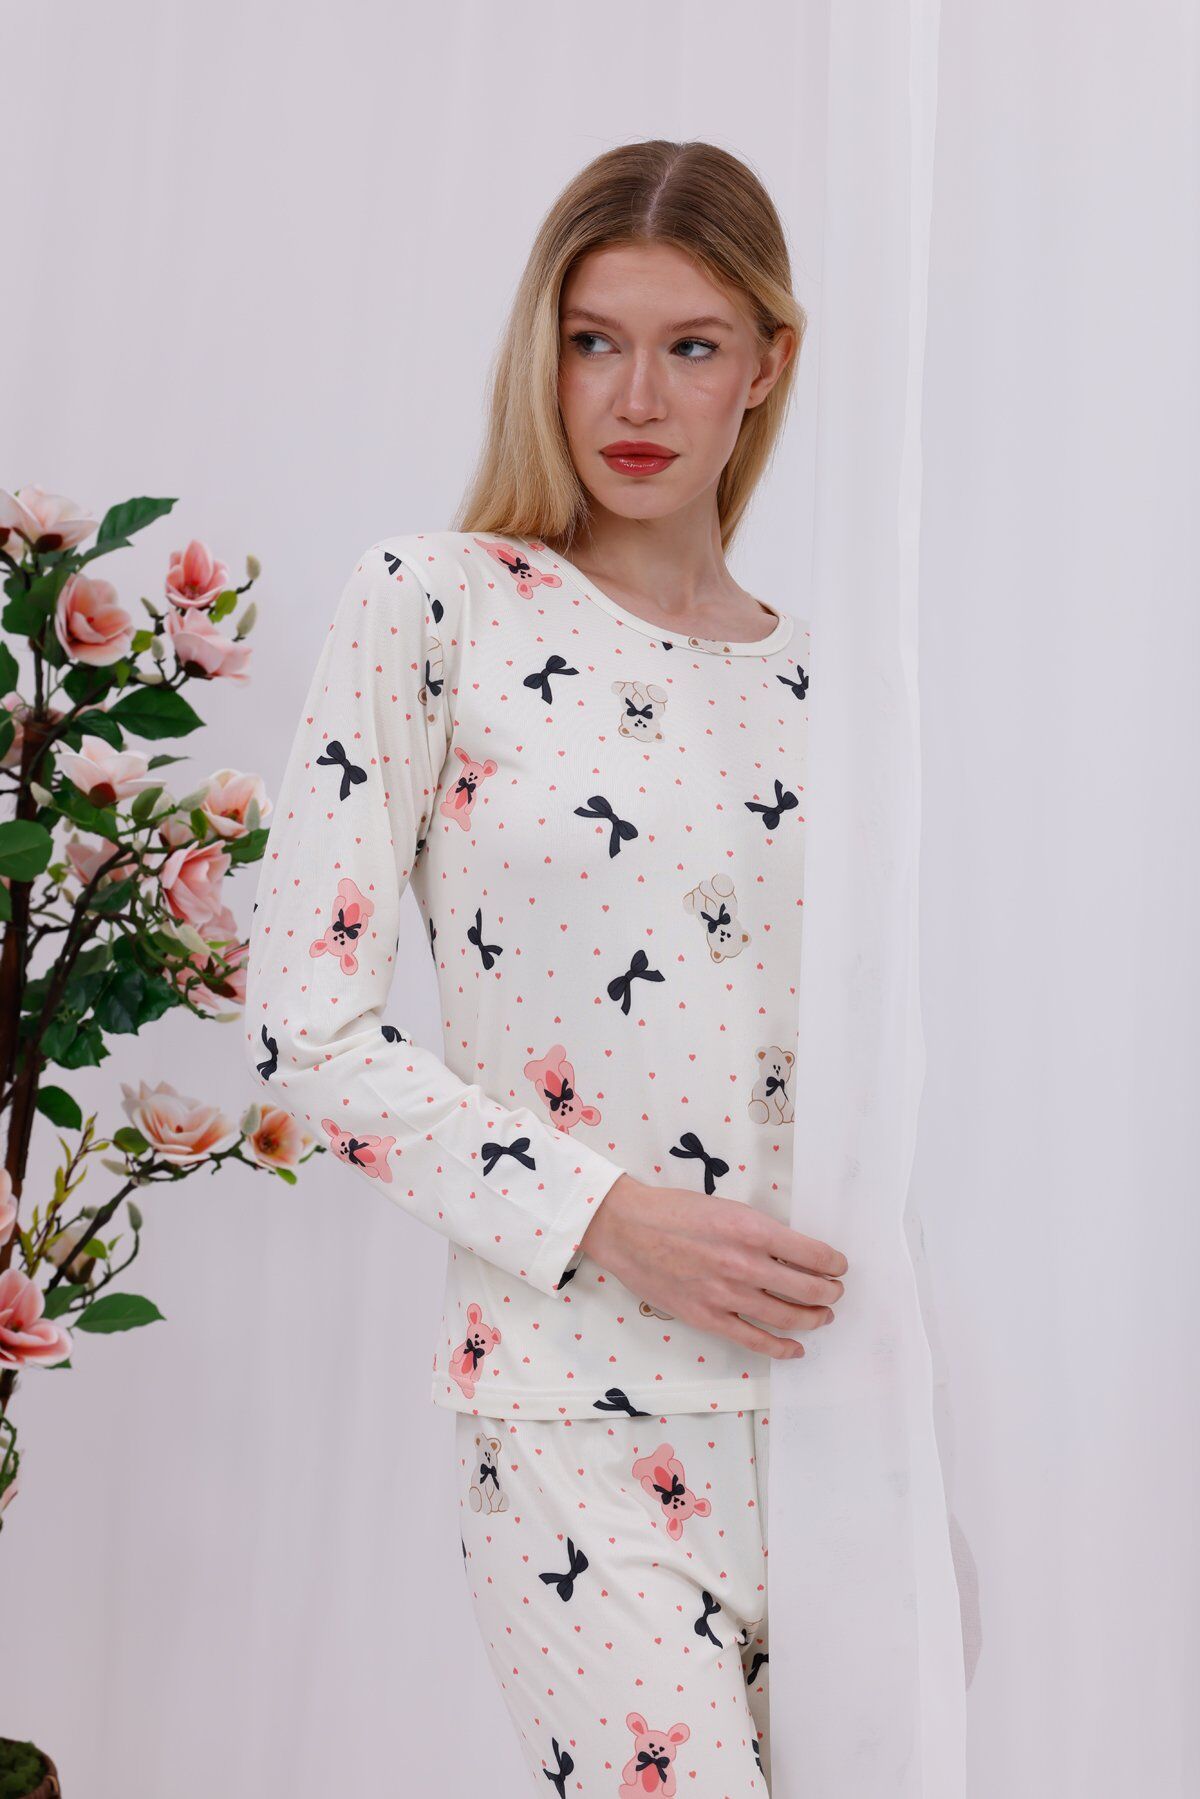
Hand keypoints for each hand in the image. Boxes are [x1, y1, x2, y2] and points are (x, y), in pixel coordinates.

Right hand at [579, 1173, 847, 1360]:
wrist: (628, 1228)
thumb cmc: (675, 1212)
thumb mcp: (727, 1208)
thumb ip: (761, 1231)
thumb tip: (795, 1253)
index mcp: (751, 1229)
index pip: (813, 1254)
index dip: (834, 1263)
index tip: (838, 1266)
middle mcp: (743, 1263)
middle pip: (807, 1289)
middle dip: (829, 1293)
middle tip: (834, 1292)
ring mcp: (725, 1294)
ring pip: (787, 1317)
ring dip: (813, 1319)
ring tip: (822, 1315)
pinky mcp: (707, 1317)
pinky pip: (754, 1340)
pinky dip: (781, 1347)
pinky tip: (796, 1348)